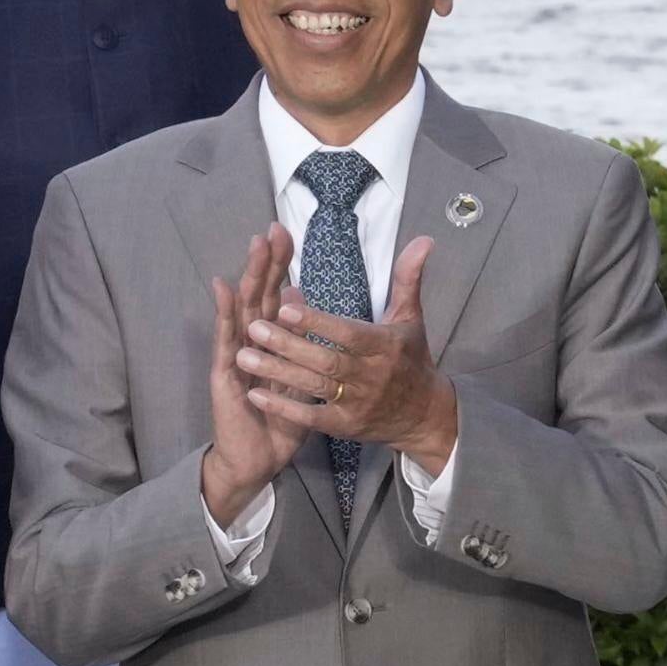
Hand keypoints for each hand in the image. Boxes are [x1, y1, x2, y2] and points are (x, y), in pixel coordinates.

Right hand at [200, 227, 315, 525]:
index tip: (288, 234)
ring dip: (249, 276)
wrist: (257, 459)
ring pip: (244, 308)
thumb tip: (302, 297)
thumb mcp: (300, 377)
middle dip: (266, 261)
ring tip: (255, 245)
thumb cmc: (279, 421)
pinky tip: (223, 286)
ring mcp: (236, 356)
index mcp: (271, 344)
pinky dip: (224, 311)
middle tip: (272, 227)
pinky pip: (226, 338)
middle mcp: (251, 344)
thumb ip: (301, 341)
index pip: (276, 296)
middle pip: (259, 294)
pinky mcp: (225, 373)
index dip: (281, 266)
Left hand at [247, 235, 458, 474]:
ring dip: (278, 372)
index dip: (317, 321)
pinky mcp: (345, 426)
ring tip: (242, 355)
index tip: (285, 305)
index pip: (348, 333)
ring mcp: (358, 404)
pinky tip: (254, 394)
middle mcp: (372, 376)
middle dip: (288, 344)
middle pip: (326, 360)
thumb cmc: (411, 358)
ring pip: (314, 386)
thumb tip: (424, 239)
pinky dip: (284, 407)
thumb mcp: (412, 317)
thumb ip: (408, 278)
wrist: (424, 415)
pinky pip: (311, 418)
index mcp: (386, 346)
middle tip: (252, 327)